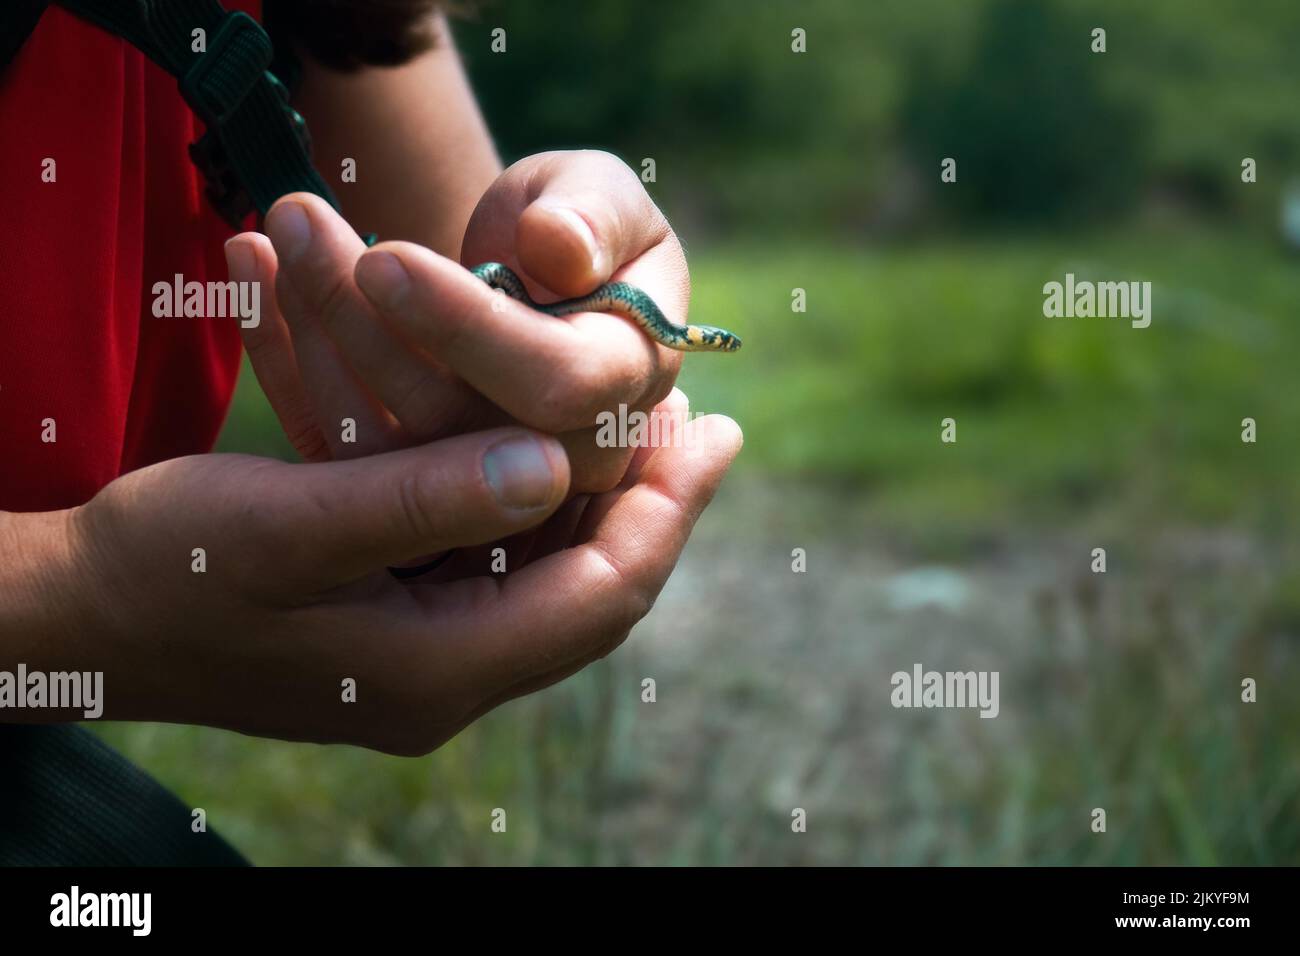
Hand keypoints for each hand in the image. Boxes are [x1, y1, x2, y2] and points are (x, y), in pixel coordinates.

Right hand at [22, 415, 739, 754]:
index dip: (668, 514)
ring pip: (552, 575)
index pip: (600, 597)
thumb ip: (423, 500)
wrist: (86, 612)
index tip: (716, 432)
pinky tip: (556, 447)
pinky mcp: (401, 624)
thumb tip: (553, 464)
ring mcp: (424, 655)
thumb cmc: (170, 568)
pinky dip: (534, 502)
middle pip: (591, 590)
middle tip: (700, 425)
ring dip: (600, 497)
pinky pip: (498, 564)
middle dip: (650, 504)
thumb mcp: (290, 525)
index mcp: (433, 669)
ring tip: (652, 422)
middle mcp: (445, 677)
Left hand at [227, 149, 690, 497]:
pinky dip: (282, 356)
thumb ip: (596, 215)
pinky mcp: (408, 477)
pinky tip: (246, 267)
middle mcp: (561, 456)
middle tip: (297, 219)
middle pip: (453, 426)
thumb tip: (559, 251)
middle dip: (366, 327)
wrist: (537, 275)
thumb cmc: (577, 224)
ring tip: (271, 229)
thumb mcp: (602, 197)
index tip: (387, 258)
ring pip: (384, 442)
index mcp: (627, 388)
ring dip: (316, 330)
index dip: (469, 330)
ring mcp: (477, 478)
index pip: (557, 386)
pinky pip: (337, 439)